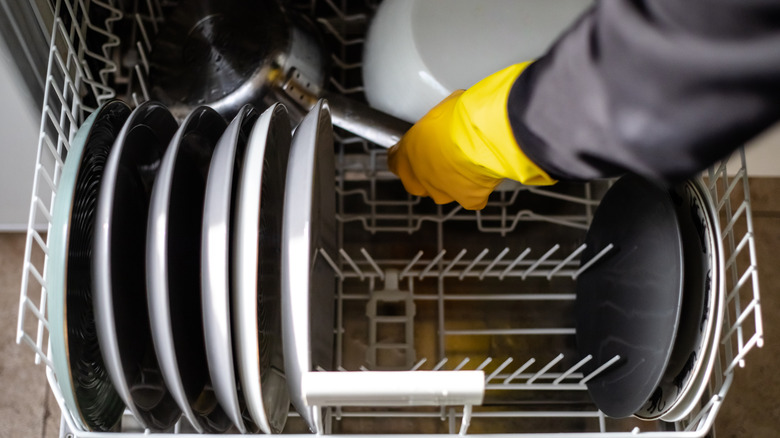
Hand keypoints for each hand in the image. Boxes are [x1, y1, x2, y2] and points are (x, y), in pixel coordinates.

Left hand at [387, 63, 555, 209]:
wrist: (485, 134)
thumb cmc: (459, 119)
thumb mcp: (439, 110)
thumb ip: (435, 123)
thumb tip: (445, 119)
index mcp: (406, 155)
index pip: (396, 161)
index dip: (406, 155)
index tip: (414, 149)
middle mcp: (420, 179)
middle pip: (418, 181)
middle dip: (429, 169)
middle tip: (444, 154)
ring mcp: (444, 192)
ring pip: (444, 189)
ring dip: (452, 178)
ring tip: (468, 160)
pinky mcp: (468, 199)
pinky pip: (470, 196)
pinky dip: (476, 188)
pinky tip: (483, 174)